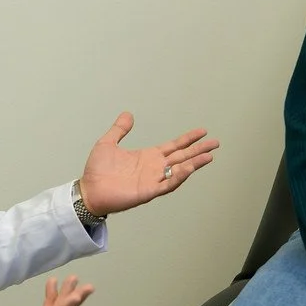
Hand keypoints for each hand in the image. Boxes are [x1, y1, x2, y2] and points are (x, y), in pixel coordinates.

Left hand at [78, 112, 218, 215]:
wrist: (89, 190)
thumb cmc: (97, 171)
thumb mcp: (108, 143)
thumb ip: (119, 129)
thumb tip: (128, 114)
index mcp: (148, 157)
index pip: (173, 146)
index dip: (188, 139)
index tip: (202, 131)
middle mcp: (154, 168)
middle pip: (182, 157)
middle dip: (199, 150)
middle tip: (216, 143)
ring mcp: (153, 180)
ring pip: (179, 171)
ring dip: (194, 163)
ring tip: (209, 156)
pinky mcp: (148, 192)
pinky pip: (168, 184)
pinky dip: (179, 177)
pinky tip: (188, 168)